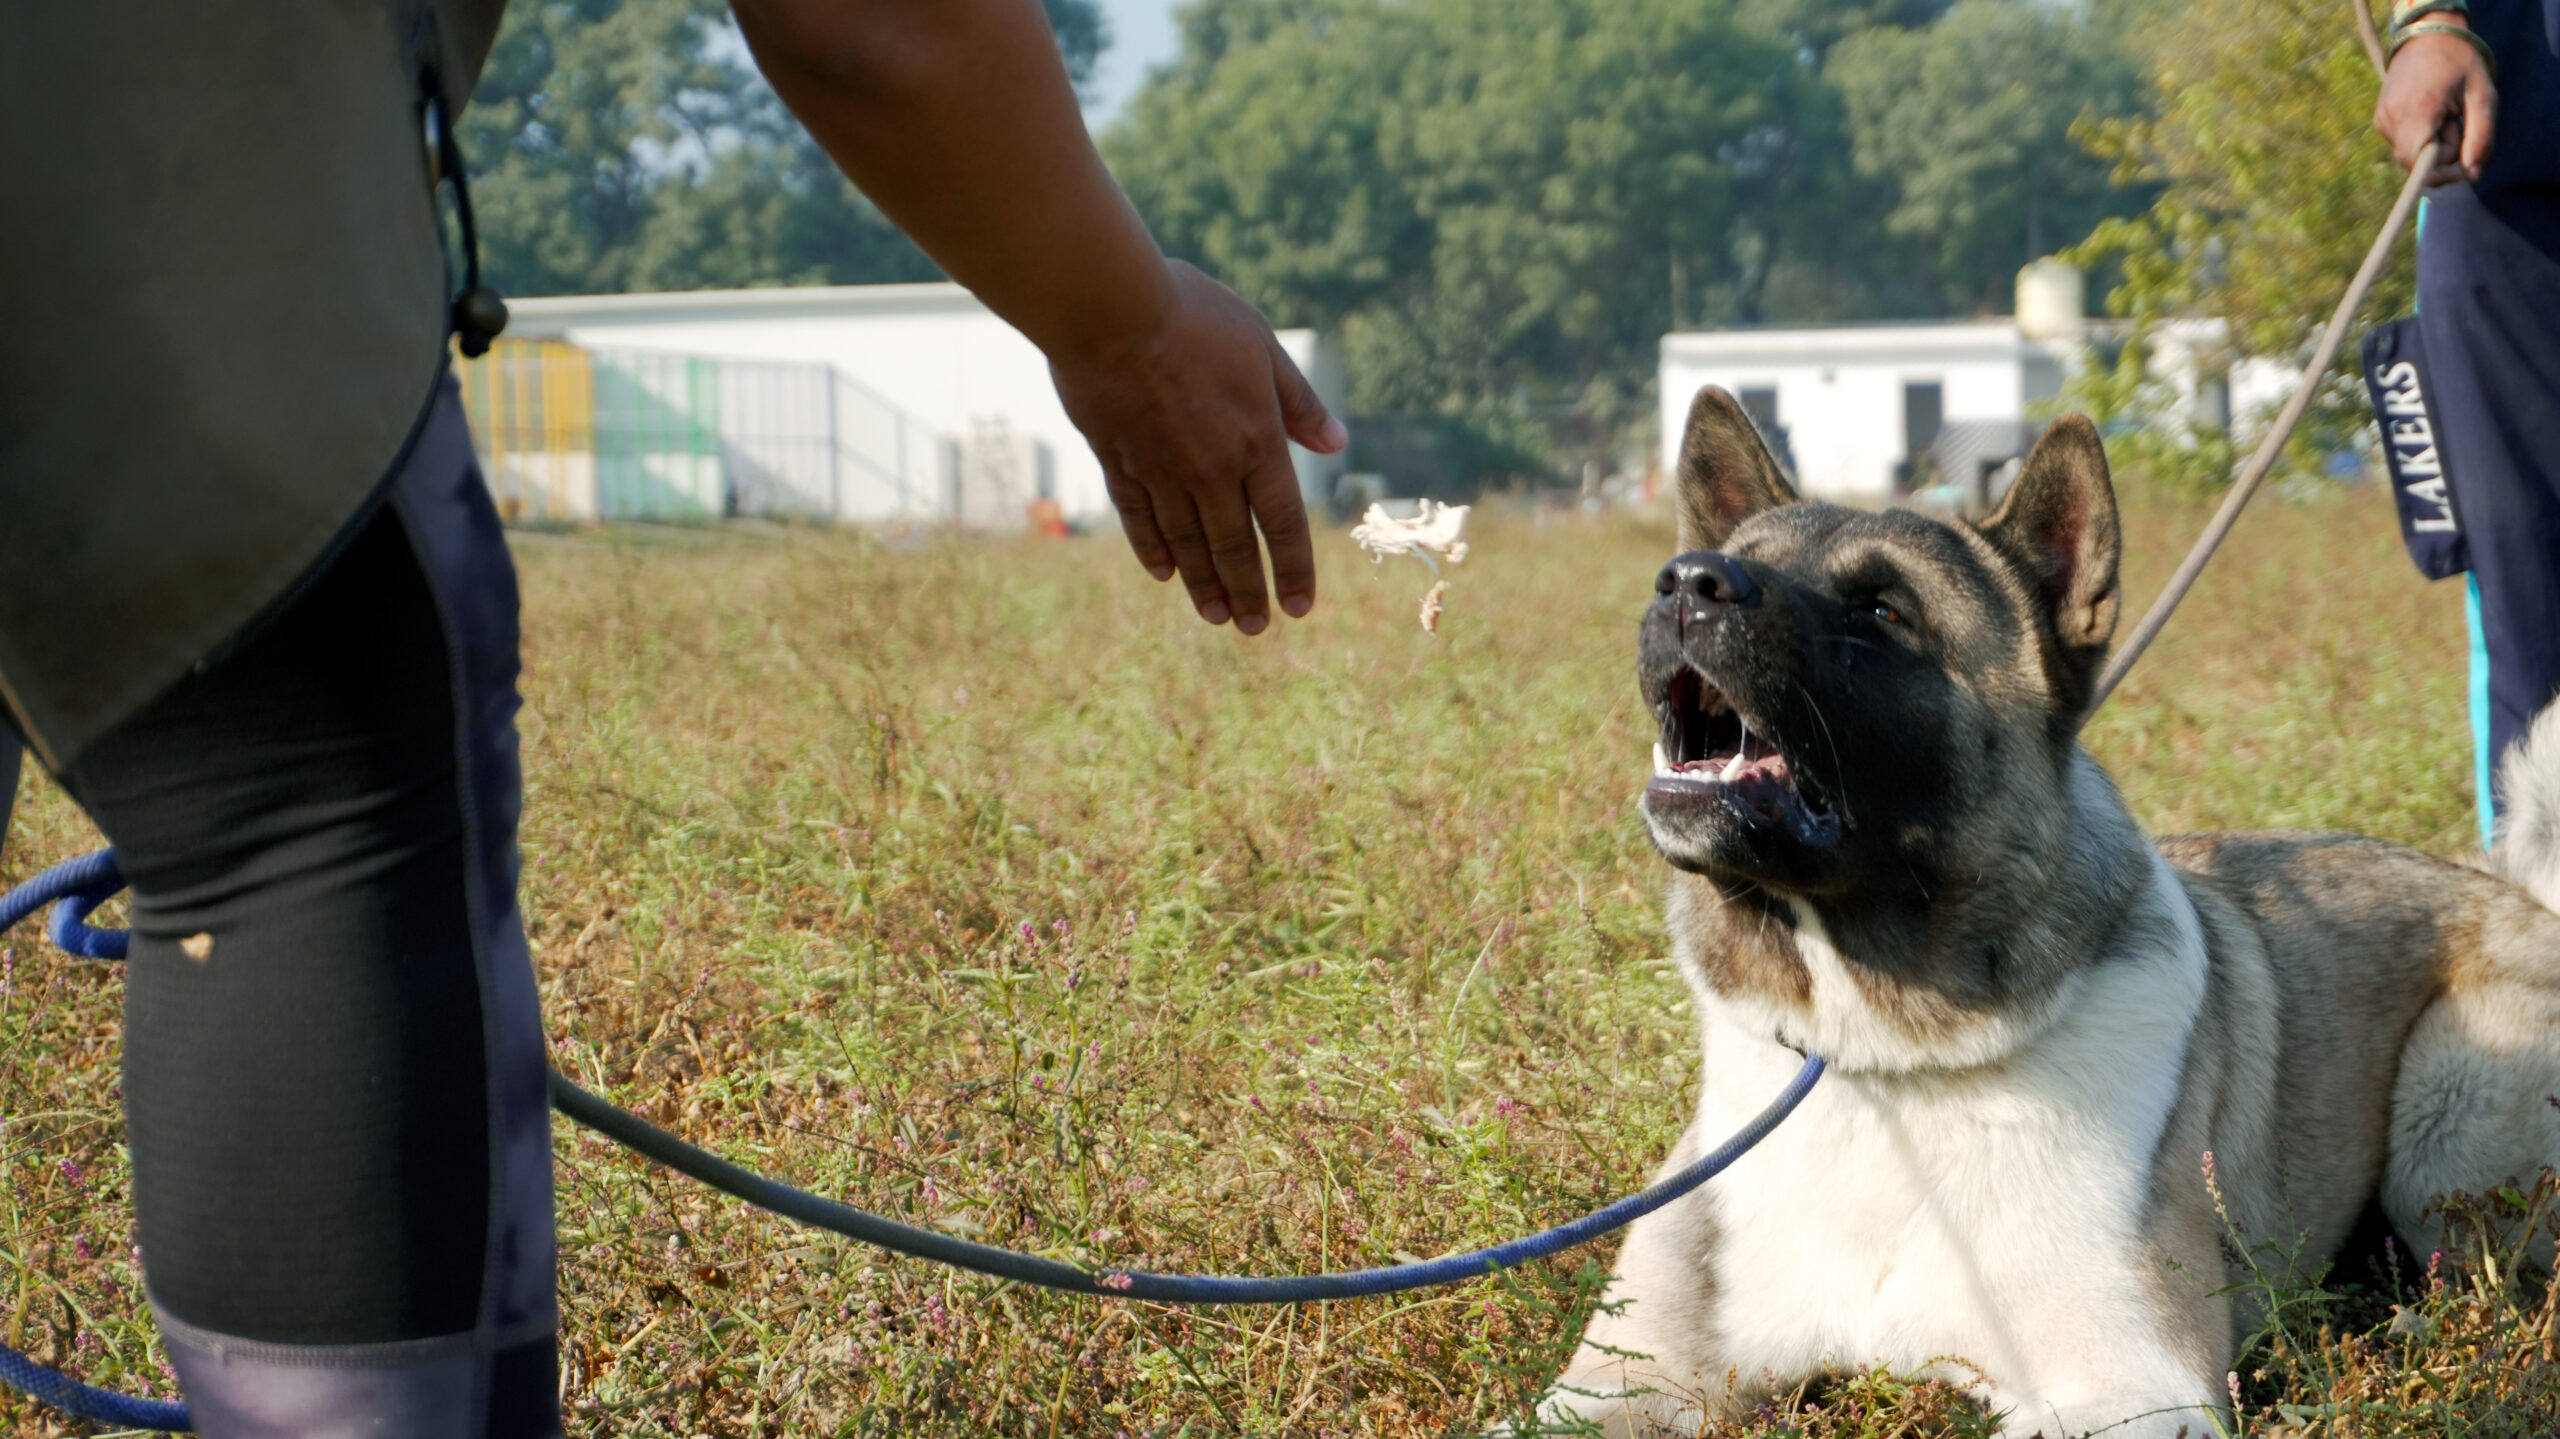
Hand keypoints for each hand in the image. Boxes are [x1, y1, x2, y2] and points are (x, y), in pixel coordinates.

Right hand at [1048, 260, 1348, 633]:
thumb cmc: (1194, 316)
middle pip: (1235, 546)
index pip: (1283, 522)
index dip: (1294, 568)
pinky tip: (1164, 574)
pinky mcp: (1119, 462)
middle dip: (1248, 592)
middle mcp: (1211, 470)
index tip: (1300, 607)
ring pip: (1188, 543)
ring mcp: (1161, 471)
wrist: (1111, 309)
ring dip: (1205, 584)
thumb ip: (1299, 402)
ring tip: (1217, 618)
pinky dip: (1154, 550)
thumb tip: (1337, 445)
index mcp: (1256, 442)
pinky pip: (1141, 519)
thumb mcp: (1263, 348)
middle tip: (1255, 628)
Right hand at [2374, 27, 2496, 183]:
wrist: (2428, 36)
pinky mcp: (2380, 119)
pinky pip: (2403, 143)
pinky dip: (2420, 136)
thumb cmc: (2461, 65)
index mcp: (2420, 109)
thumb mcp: (2483, 96)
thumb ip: (2480, 137)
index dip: (2437, 175)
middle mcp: (2393, 116)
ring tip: (2442, 114)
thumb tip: (2471, 176)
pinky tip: (2429, 113)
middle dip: (2442, 153)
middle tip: (2456, 122)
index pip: (2415, 162)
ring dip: (2432, 144)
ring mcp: (2382, 118)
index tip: (2460, 171)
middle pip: (2415, 160)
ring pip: (2409, 153)